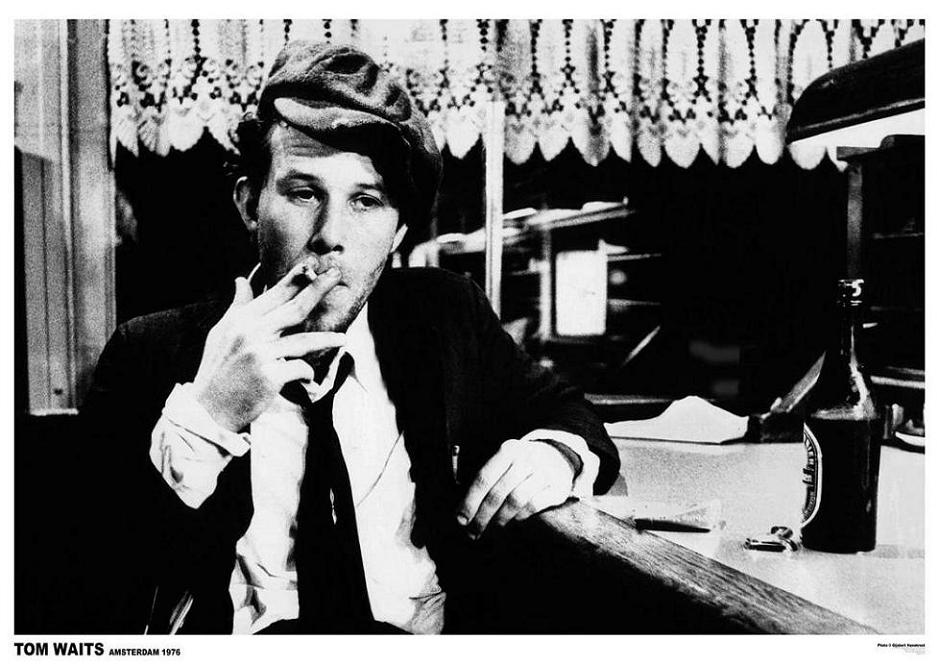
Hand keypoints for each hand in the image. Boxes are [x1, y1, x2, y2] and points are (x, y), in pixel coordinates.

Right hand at [192, 259, 345, 431]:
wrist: (209, 410)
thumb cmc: (218, 369)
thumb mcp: (222, 333)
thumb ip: (238, 306)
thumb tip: (242, 279)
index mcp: (241, 320)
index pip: (273, 294)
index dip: (295, 278)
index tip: (313, 265)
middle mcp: (250, 333)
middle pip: (293, 308)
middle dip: (317, 289)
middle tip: (337, 275)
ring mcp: (260, 354)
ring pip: (303, 341)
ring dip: (326, 340)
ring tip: (343, 339)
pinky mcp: (270, 376)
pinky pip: (300, 369)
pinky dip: (307, 374)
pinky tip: (309, 380)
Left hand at [456, 439, 575, 538]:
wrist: (559, 457)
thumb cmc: (521, 464)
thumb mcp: (504, 460)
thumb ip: (486, 479)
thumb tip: (462, 509)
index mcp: (507, 450)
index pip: (483, 478)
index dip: (470, 501)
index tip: (460, 520)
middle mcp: (526, 458)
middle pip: (498, 492)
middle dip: (482, 516)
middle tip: (473, 532)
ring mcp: (543, 473)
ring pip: (516, 500)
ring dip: (500, 519)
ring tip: (491, 529)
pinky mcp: (557, 488)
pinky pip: (534, 506)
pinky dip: (520, 517)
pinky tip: (513, 521)